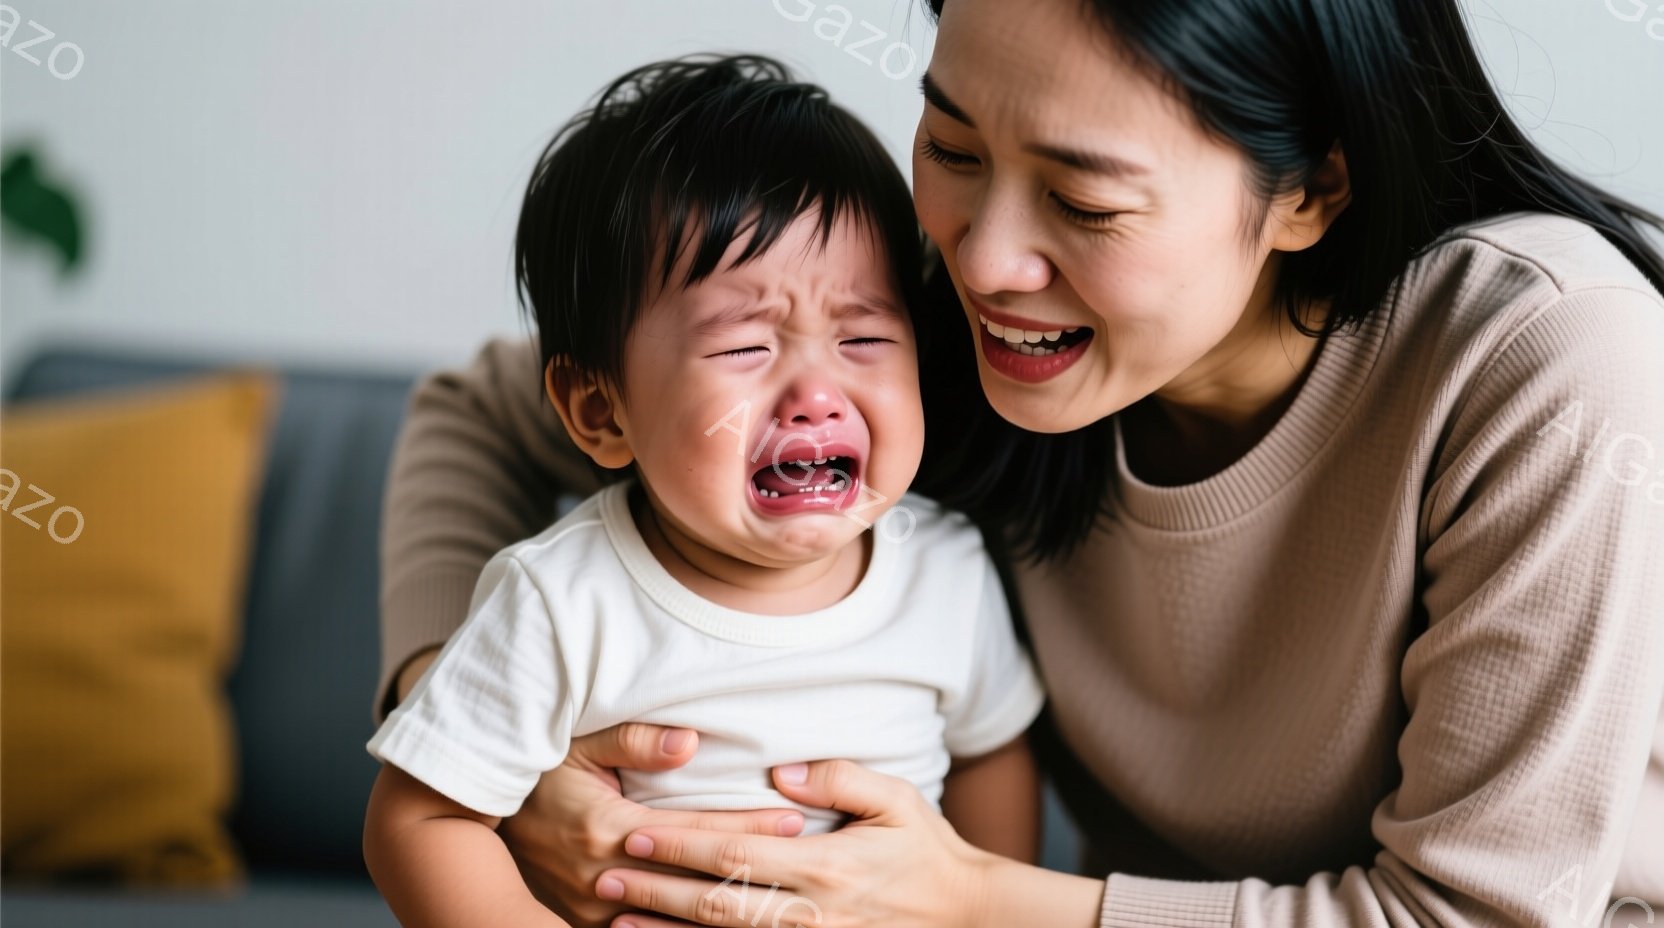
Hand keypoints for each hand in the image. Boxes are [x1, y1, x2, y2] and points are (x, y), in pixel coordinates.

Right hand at [497, 723, 807, 927]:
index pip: (696, 830)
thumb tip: (689, 742)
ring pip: (676, 920)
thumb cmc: (539, 777)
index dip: (747, 825)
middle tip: (805, 859)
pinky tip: (730, 922)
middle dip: (754, 869)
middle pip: (696, 881)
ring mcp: (596, 912)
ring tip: (783, 897)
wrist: (474, 826)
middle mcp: (603, 879)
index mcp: (607, 830)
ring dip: (729, 908)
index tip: (792, 817)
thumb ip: (634, 741)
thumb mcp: (580, 746)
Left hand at [593, 760, 995, 927]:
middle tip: (602, 873)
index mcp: (823, 866)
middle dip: (654, 887)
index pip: (733, 852)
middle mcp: (811, 912)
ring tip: (615, 916)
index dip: (679, 844)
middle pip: (715, 902)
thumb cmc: (926, 849)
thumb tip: (781, 772)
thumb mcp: (896, 798)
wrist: (966, 914)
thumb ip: (838, 778)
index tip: (634, 831)